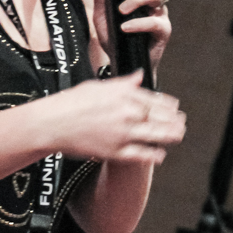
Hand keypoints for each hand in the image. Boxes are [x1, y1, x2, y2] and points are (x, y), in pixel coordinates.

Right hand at [53, 70, 185, 164]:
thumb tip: (140, 76)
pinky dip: (154, 155)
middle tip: (181, 123)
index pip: (156, 99)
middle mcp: (128, 113)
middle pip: (162, 117)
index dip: (169, 105)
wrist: (52, 123)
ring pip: (158, 135)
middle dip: (175, 121)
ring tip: (177, 136)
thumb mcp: (99, 86)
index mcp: (125, 94)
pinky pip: (142, 155)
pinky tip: (160, 154)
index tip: (175, 108)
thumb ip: (124, 83)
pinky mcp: (115, 152)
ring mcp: (123, 134)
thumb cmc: (71, 103)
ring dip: (172, 136)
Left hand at [91, 0, 170, 69]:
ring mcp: (160, 15)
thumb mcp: (102, 16)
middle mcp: (153, 2)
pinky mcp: (163, 32)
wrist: (121, 63)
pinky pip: (154, 22)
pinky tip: (126, 27)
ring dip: (136, 0)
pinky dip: (138, 23)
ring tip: (121, 11)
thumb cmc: (114, 39)